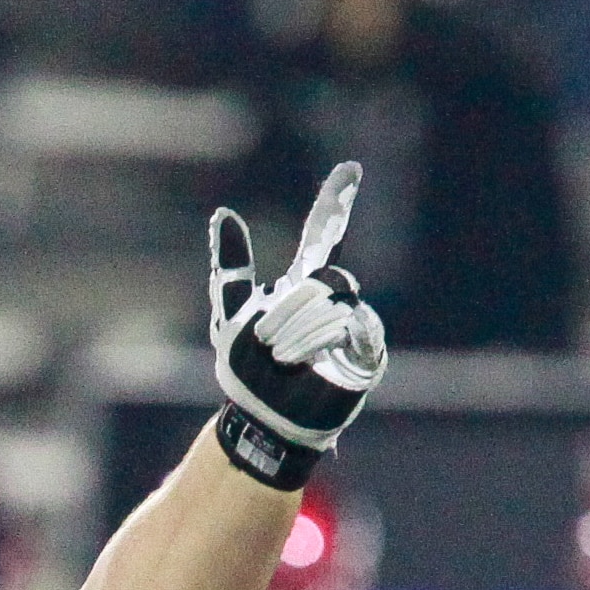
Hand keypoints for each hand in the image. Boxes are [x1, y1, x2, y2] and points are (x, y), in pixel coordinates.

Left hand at [206, 162, 389, 489]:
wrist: (262, 420)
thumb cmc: (248, 374)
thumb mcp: (230, 318)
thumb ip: (230, 268)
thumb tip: (224, 213)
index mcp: (301, 287)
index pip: (322, 235)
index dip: (334, 203)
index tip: (350, 170)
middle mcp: (331, 299)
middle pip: (323, 276)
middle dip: (289, 309)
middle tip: (265, 342)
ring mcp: (352, 323)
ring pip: (335, 300)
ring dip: (300, 329)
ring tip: (279, 357)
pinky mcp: (366, 351)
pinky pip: (354, 325)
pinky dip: (325, 338)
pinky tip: (308, 359)